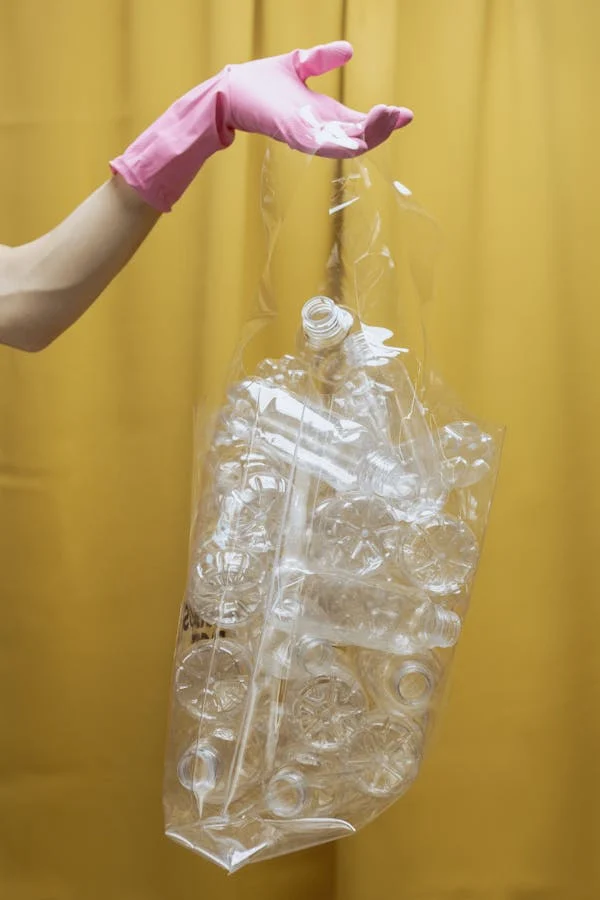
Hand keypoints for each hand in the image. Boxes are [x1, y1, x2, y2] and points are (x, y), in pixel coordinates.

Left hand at [223, 41, 412, 157]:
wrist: (231, 90)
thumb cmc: (259, 84)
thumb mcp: (299, 65)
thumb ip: (322, 59)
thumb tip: (349, 50)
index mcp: (325, 116)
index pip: (362, 124)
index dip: (385, 121)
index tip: (407, 114)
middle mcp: (320, 130)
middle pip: (361, 138)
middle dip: (383, 128)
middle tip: (401, 114)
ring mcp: (308, 136)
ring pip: (347, 145)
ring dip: (369, 134)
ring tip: (387, 116)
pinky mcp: (293, 135)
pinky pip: (321, 145)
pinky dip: (341, 144)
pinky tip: (358, 138)